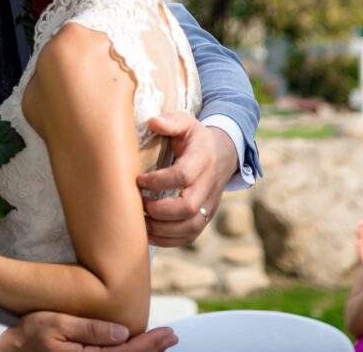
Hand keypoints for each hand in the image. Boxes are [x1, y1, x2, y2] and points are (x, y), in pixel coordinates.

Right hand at [0, 312, 177, 351]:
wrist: (6, 351)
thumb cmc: (31, 334)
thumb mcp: (59, 325)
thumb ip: (91, 330)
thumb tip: (123, 332)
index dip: (150, 344)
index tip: (169, 333)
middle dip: (152, 350)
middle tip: (172, 337)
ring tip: (161, 344)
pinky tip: (133, 350)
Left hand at [137, 113, 237, 246]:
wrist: (223, 153)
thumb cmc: (196, 138)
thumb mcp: (187, 122)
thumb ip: (171, 121)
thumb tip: (152, 122)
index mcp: (203, 158)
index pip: (183, 175)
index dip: (159, 181)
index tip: (138, 180)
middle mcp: (209, 183)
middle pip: (188, 206)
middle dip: (159, 210)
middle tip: (139, 204)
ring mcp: (210, 203)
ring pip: (190, 226)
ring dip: (162, 229)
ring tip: (141, 221)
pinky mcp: (206, 216)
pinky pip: (190, 236)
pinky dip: (169, 240)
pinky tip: (149, 233)